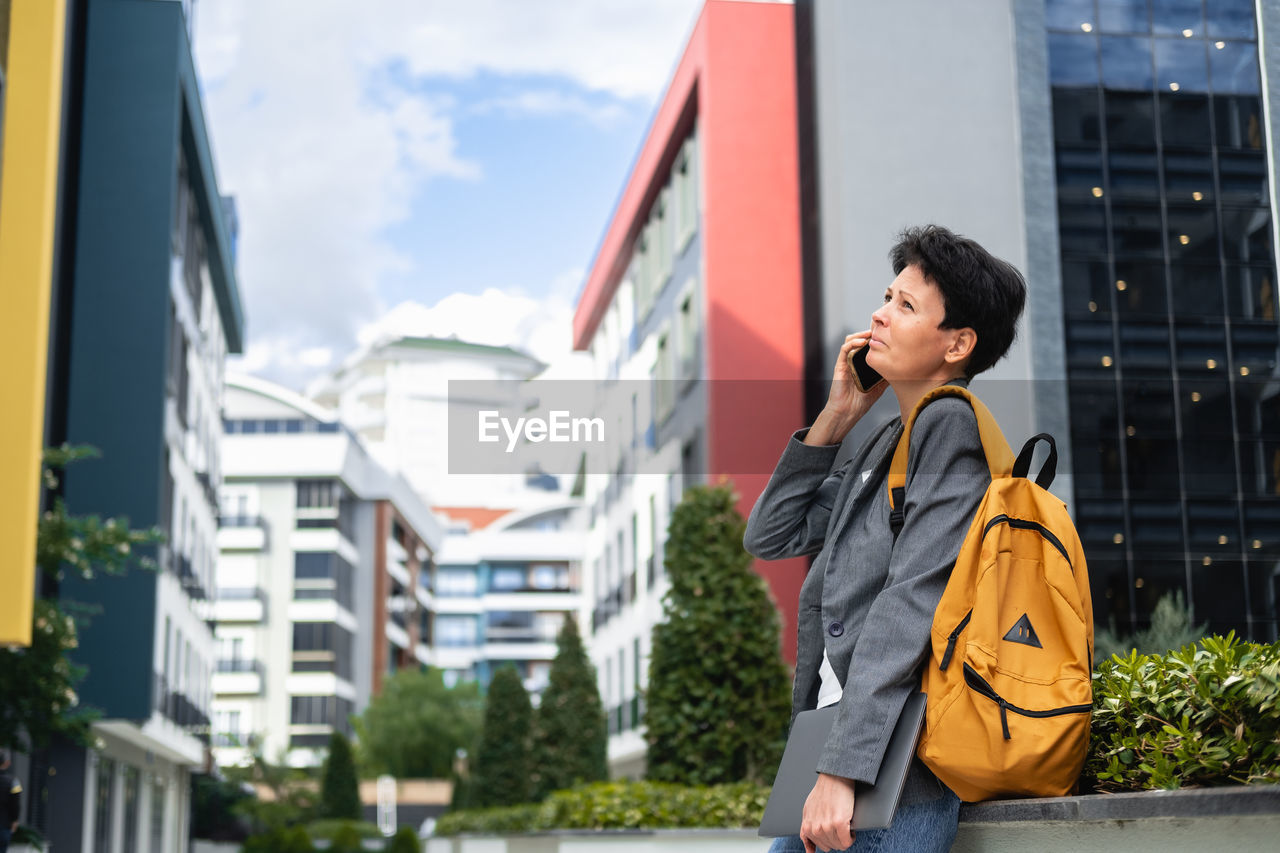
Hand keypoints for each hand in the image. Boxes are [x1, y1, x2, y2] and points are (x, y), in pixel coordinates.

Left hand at [799, 772, 855, 851]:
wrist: (834, 778)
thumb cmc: (824, 793)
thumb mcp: (808, 811)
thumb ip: (807, 830)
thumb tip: (809, 851)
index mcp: (807, 826)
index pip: (820, 846)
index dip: (830, 840)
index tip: (833, 834)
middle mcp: (816, 828)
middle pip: (831, 846)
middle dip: (837, 839)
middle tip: (840, 827)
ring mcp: (827, 826)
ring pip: (840, 845)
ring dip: (845, 838)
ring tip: (845, 825)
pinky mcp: (839, 823)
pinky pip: (847, 841)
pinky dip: (851, 838)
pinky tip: (850, 829)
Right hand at [804, 332, 887, 446]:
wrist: (847, 412)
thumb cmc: (860, 403)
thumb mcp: (879, 388)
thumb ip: (886, 377)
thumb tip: (901, 369)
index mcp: (862, 365)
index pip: (868, 346)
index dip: (876, 339)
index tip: (888, 335)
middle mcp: (853, 361)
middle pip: (860, 340)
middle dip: (870, 333)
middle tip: (881, 330)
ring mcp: (846, 362)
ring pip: (850, 341)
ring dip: (860, 334)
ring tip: (871, 333)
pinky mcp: (840, 365)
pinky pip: (844, 349)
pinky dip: (853, 343)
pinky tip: (862, 342)